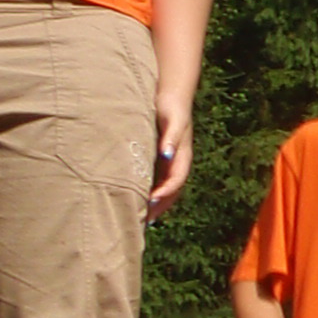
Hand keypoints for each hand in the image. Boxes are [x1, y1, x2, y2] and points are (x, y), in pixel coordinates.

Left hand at [149, 80, 195, 218]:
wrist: (169, 96)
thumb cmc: (171, 107)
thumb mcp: (173, 121)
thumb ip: (171, 138)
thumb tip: (167, 155)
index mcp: (182, 156)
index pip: (176, 181)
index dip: (165, 194)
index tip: (150, 204)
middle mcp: (176, 162)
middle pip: (172, 190)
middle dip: (160, 206)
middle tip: (144, 221)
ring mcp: (169, 162)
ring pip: (165, 188)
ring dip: (155, 203)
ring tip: (140, 217)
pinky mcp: (159, 159)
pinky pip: (156, 180)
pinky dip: (149, 192)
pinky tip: (136, 197)